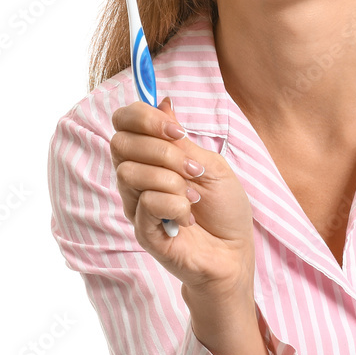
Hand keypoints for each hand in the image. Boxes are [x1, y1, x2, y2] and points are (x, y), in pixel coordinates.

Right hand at [109, 97, 256, 304]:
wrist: (234, 252)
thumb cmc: (224, 209)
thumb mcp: (210, 164)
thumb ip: (181, 140)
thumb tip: (163, 102)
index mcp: (151, 156)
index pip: (123, 122)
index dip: (144, 118)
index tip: (177, 130)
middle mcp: (137, 177)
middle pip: (121, 143)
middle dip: (163, 150)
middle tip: (194, 170)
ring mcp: (135, 204)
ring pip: (130, 172)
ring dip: (172, 180)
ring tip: (194, 197)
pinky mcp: (141, 230)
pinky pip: (147, 203)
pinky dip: (176, 205)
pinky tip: (188, 219)